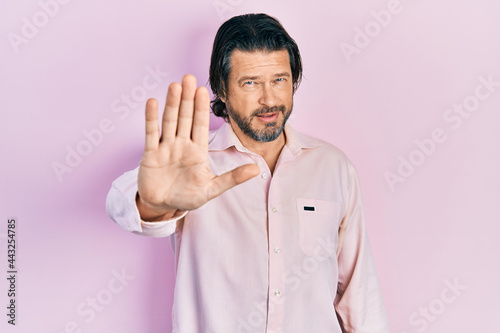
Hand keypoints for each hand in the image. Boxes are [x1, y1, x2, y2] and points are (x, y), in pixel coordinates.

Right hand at [136, 75, 258, 220]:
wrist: (163, 206)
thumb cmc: (187, 196)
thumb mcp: (212, 189)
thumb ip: (232, 178)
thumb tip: (256, 169)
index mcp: (197, 151)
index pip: (200, 125)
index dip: (201, 108)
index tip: (203, 90)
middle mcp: (182, 144)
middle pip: (185, 117)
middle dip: (187, 99)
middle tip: (189, 77)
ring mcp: (166, 147)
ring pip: (170, 121)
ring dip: (172, 104)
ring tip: (175, 86)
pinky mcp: (150, 154)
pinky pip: (151, 134)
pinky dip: (151, 119)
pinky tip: (152, 102)